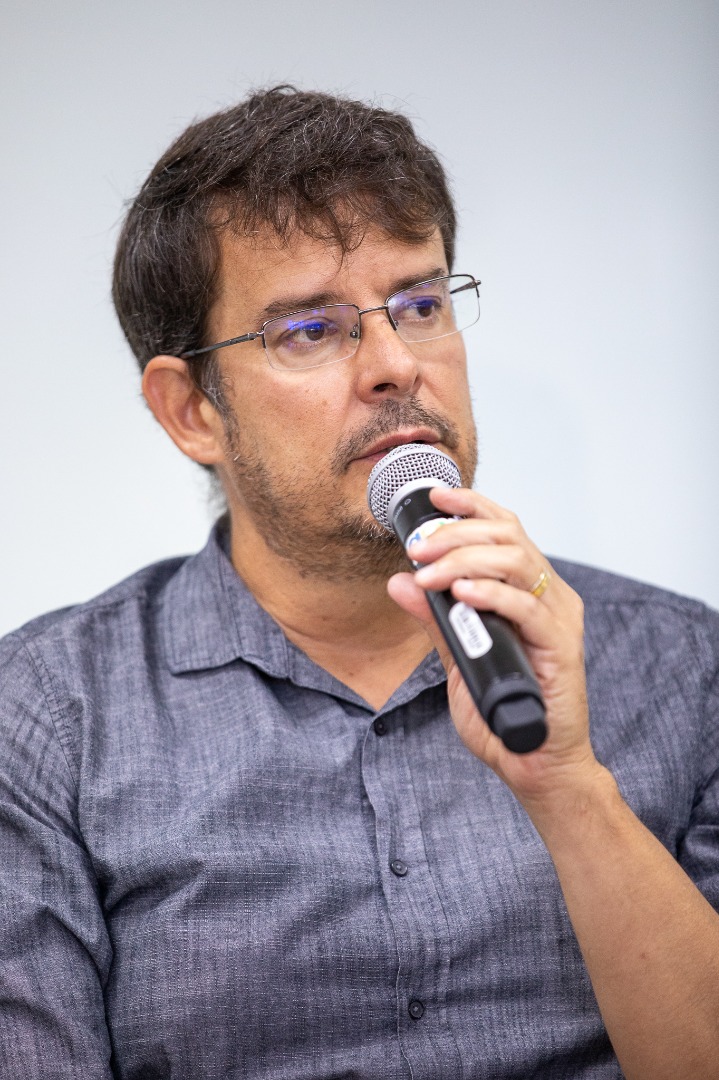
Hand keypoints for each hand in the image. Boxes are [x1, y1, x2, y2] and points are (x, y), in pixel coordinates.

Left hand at [387, 485, 599, 810]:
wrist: (533, 761)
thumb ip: (434, 619)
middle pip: (507, 536)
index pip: (504, 529)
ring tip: (430, 575)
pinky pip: (526, 606)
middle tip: (418, 548)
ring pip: (515, 561)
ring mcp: (558, 617)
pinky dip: (490, 594)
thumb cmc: (500, 709)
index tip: (434, 500)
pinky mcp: (561, 645)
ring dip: (464, 561)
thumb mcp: (455, 657)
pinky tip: (461, 594)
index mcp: (527, 590)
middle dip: (456, 534)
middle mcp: (549, 595)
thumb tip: (399, 581)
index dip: (471, 507)